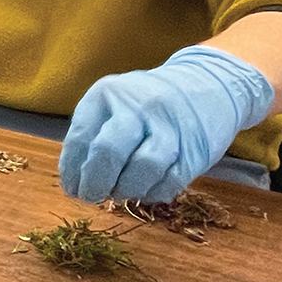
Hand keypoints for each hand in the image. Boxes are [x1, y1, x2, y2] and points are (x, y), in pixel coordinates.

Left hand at [59, 45, 274, 202]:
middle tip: (90, 195)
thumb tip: (75, 180)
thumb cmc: (146, 102)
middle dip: (94, 182)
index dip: (72, 170)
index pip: (81, 138)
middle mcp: (139, 107)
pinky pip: (170, 181)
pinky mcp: (195, 150)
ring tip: (119, 192)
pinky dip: (152, 193)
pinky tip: (144, 190)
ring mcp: (170, 127)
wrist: (210, 86)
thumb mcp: (113, 102)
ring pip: (142, 168)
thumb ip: (92, 134)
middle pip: (109, 152)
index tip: (71, 188)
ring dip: (125, 190)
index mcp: (108, 94)